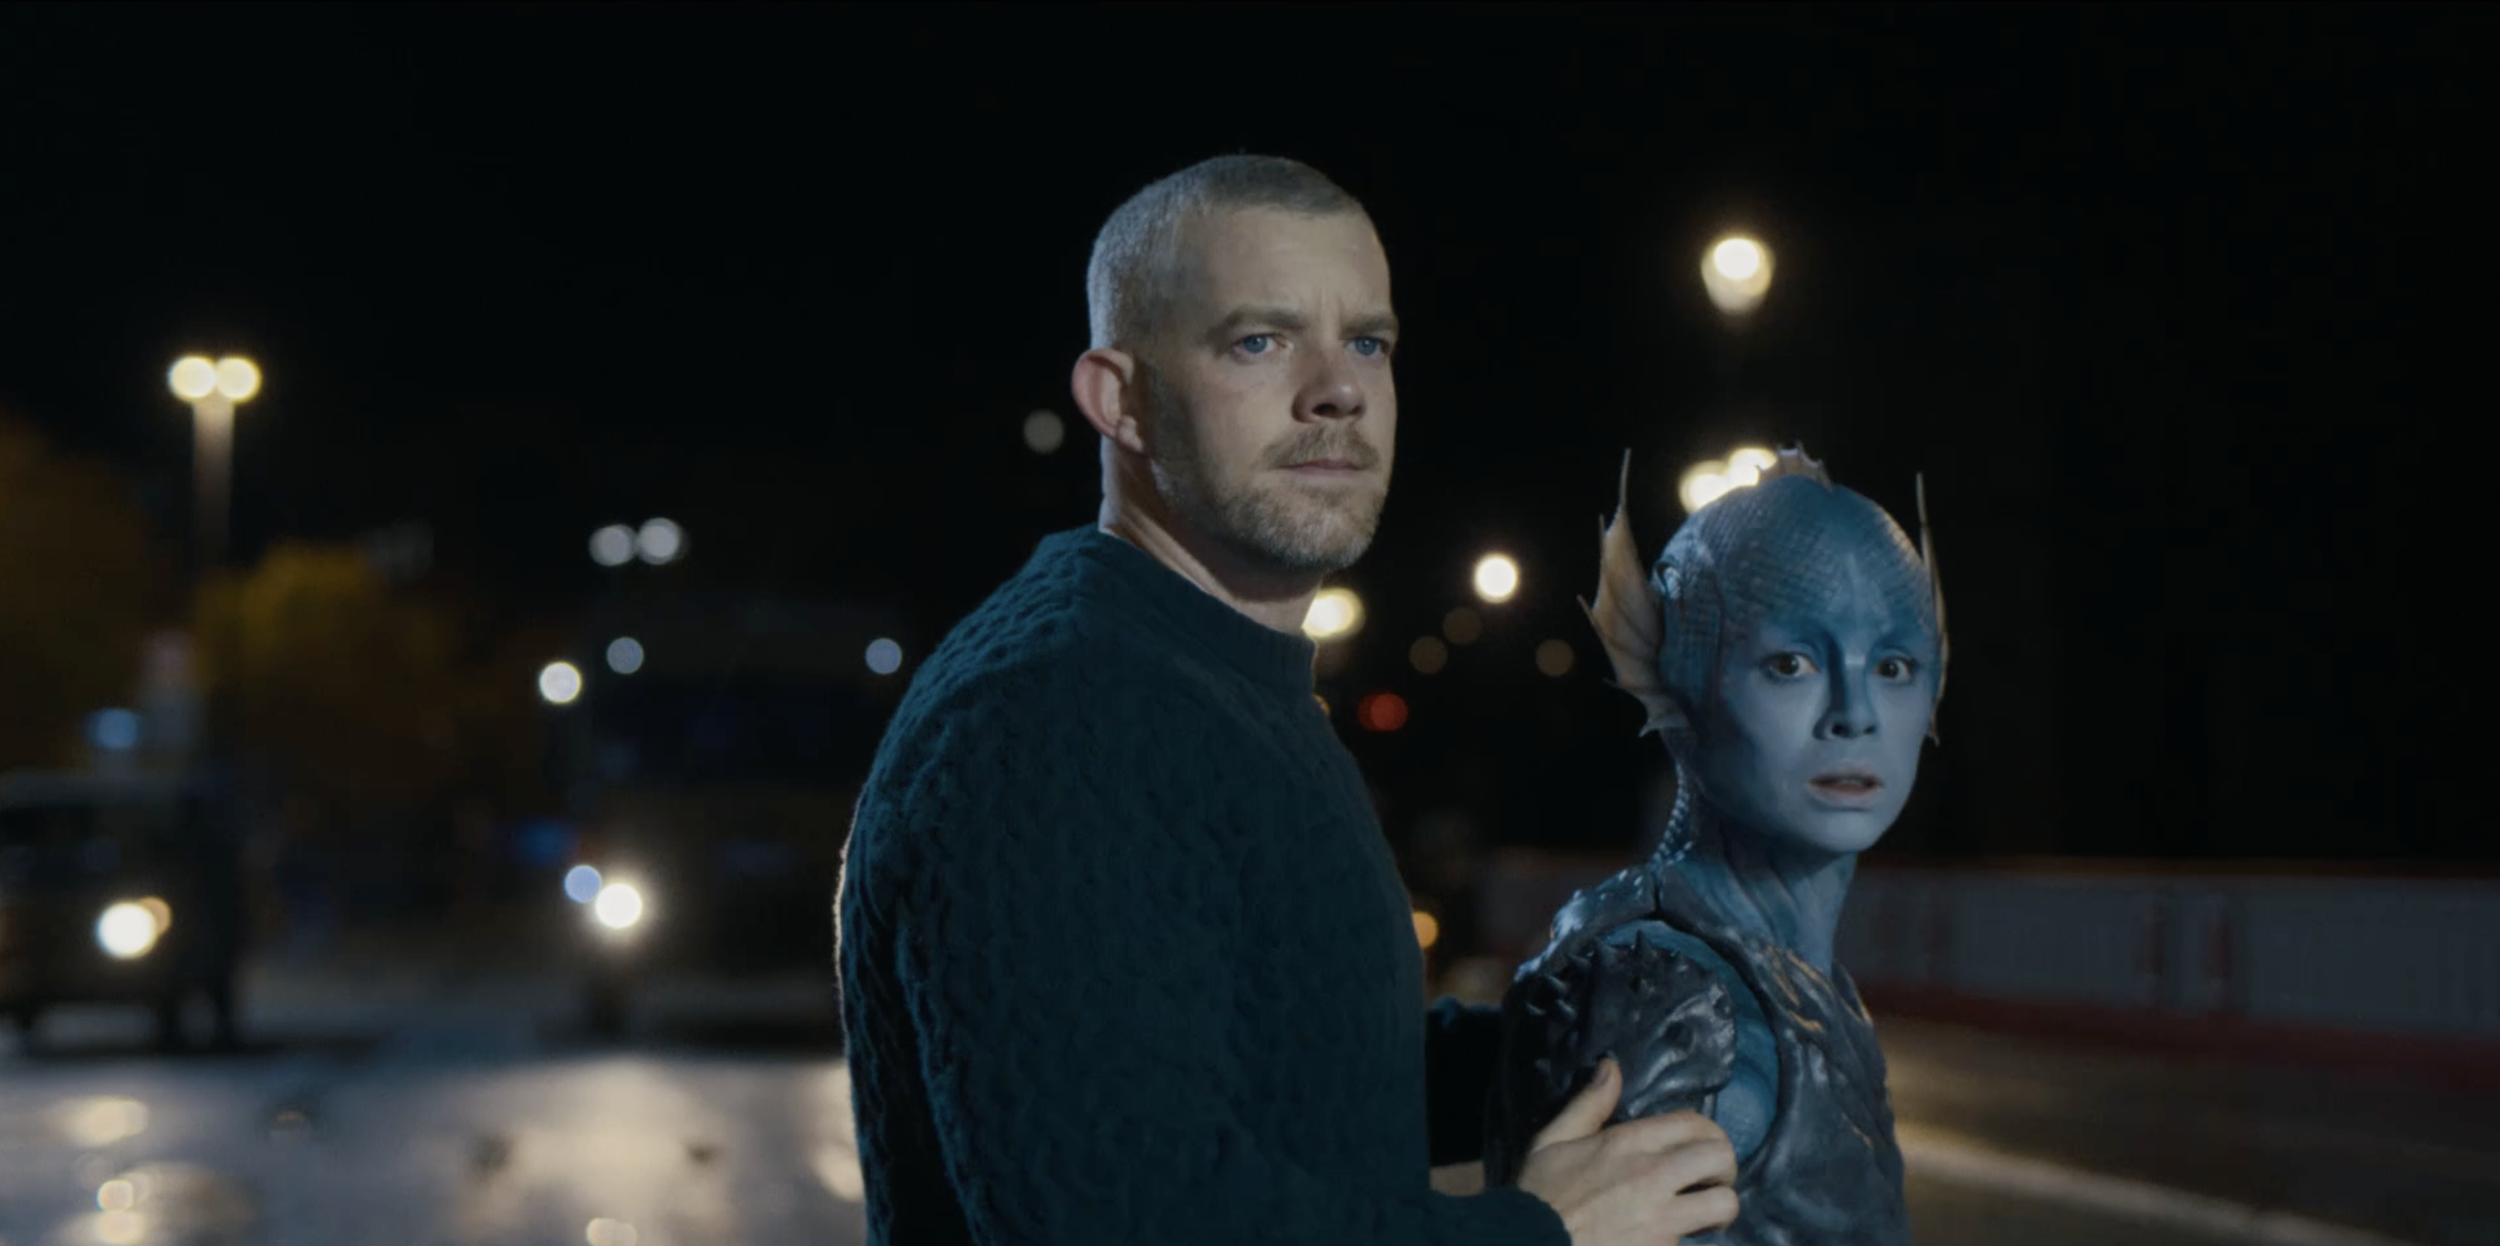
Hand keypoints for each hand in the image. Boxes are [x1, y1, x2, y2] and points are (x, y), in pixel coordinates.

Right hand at [1515, 1058, 1738, 1245]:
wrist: (1530, 1244)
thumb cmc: (1540, 1195)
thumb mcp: (1553, 1140)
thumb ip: (1589, 1103)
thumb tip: (1611, 1067)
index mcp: (1629, 1142)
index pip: (1696, 1123)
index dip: (1707, 1135)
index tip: (1698, 1151)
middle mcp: (1654, 1173)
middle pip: (1722, 1157)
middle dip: (1722, 1169)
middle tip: (1707, 1183)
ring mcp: (1663, 1217)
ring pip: (1725, 1204)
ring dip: (1718, 1210)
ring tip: (1704, 1218)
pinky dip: (1702, 1245)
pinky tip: (1688, 1244)